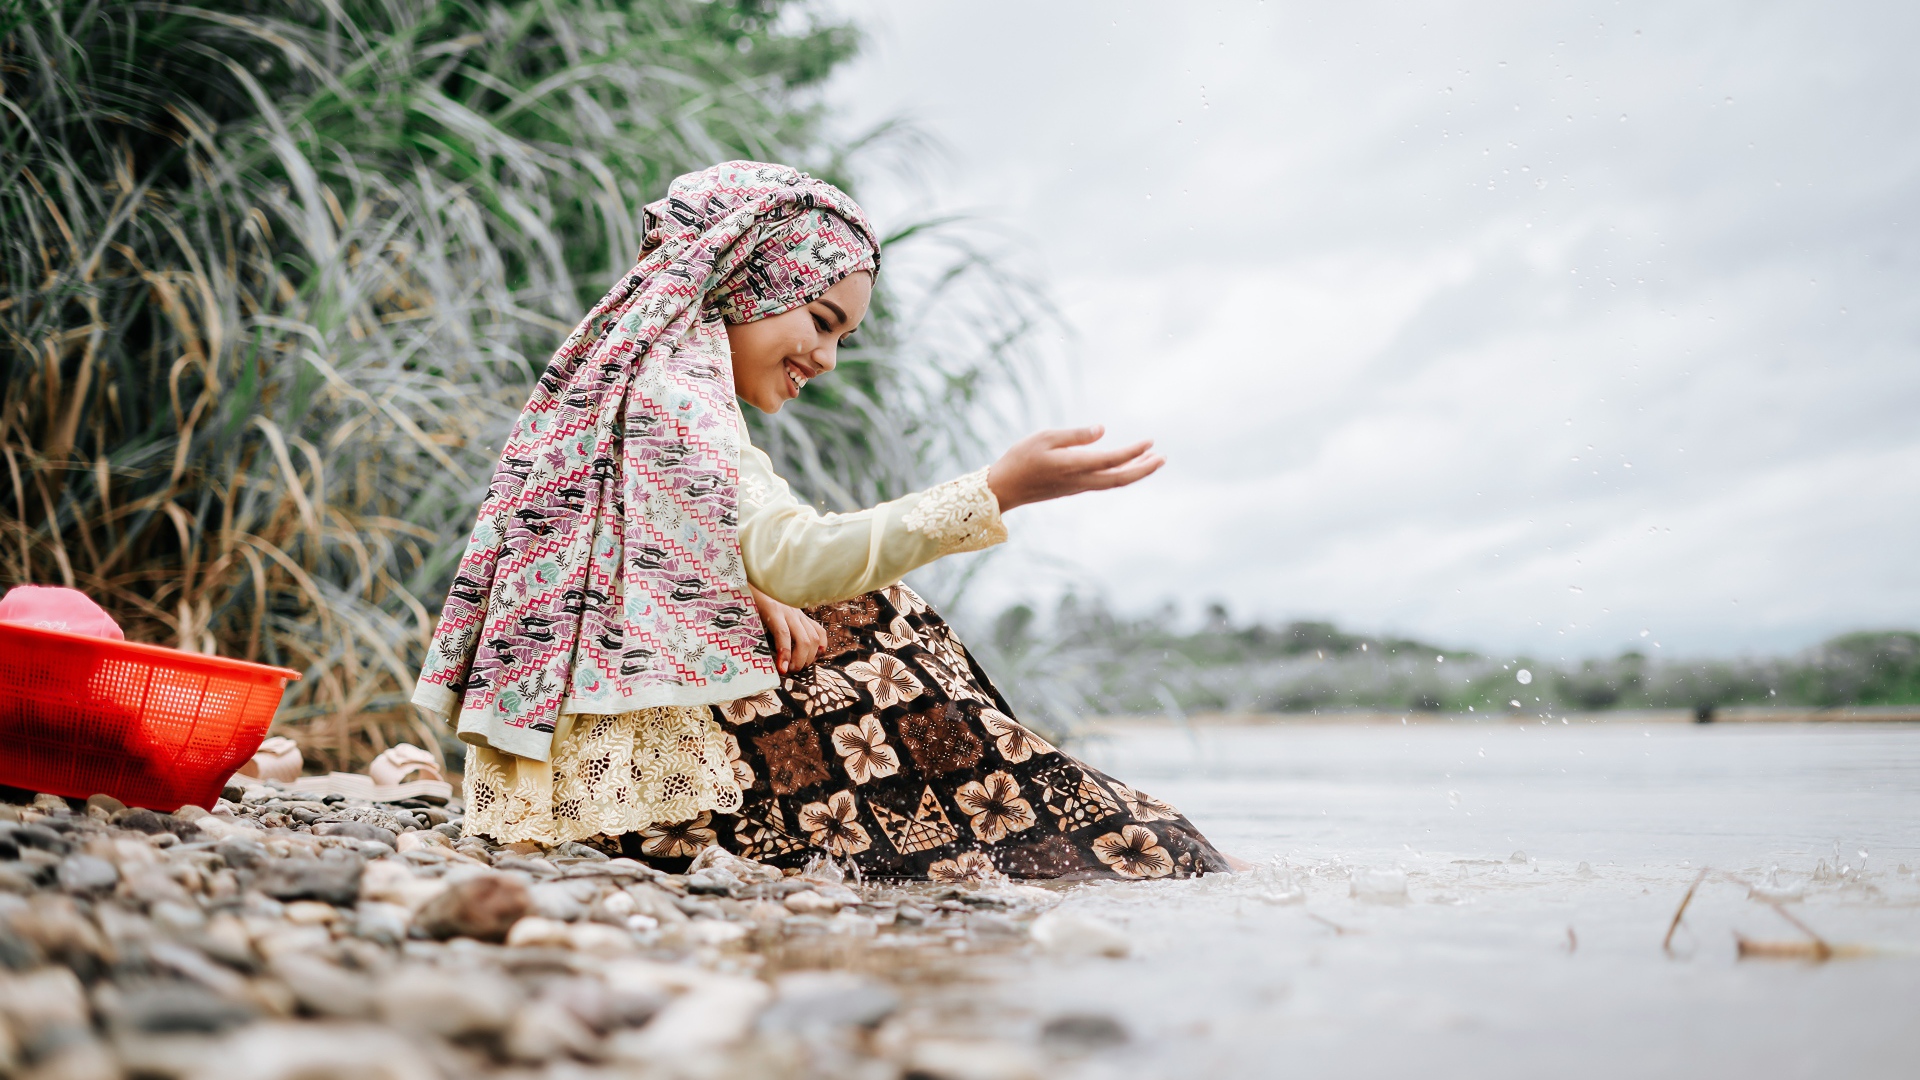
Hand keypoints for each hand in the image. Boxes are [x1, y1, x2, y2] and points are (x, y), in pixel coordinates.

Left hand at [749, 584, 826, 673]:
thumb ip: (752, 629)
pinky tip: (815, 655)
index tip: (783, 670)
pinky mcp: (803, 614)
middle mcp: (789, 611)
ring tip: (799, 666)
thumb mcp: (747, 613)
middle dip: (800, 660)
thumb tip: (754, 653)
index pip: (783, 634)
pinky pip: (818, 630)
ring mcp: (798, 613)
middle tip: (791, 670)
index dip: (785, 654)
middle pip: (803, 639)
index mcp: (773, 610)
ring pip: (813, 637)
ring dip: (809, 656)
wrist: (758, 580)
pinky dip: (819, 645)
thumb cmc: (749, 598)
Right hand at [986, 425, 1164, 511]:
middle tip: (1163, 458)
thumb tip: (1102, 430)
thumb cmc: (1019, 459)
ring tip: (1151, 460)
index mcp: (1074, 466)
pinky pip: (1104, 483)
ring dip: (1134, 472)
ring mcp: (1077, 487)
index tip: (1150, 441)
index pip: (1112, 460)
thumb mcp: (1044, 438)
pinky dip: (1119, 474)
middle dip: (1144, 469)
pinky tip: (1125, 466)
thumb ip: (1075, 435)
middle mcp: (1080, 481)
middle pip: (1120, 479)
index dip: (1133, 452)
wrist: (1003, 489)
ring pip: (1114, 482)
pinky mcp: (1073, 488)